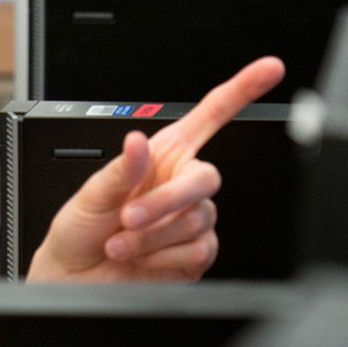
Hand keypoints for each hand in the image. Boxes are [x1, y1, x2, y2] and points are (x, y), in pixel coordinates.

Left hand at [27, 57, 284, 281]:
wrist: (76, 278)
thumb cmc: (81, 230)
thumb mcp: (90, 194)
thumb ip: (119, 169)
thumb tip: (136, 142)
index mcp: (161, 156)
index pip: (209, 116)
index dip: (242, 90)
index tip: (270, 68)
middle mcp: (181, 184)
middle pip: (207, 178)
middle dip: (167, 200)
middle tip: (129, 217)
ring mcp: (191, 219)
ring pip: (197, 219)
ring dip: (153, 235)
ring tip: (121, 242)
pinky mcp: (195, 253)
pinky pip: (198, 249)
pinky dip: (164, 257)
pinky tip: (142, 258)